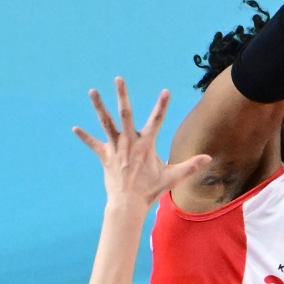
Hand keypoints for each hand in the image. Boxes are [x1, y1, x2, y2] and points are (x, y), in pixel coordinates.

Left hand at [75, 78, 210, 210]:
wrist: (128, 204)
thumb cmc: (150, 191)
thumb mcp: (172, 177)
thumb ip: (190, 166)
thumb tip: (209, 159)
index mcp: (146, 145)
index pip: (157, 121)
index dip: (162, 106)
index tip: (165, 91)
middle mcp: (129, 143)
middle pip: (125, 114)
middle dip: (123, 95)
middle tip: (118, 79)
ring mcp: (115, 149)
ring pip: (106, 123)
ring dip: (99, 106)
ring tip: (92, 91)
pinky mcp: (105, 157)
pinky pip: (93, 144)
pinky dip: (85, 137)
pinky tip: (75, 128)